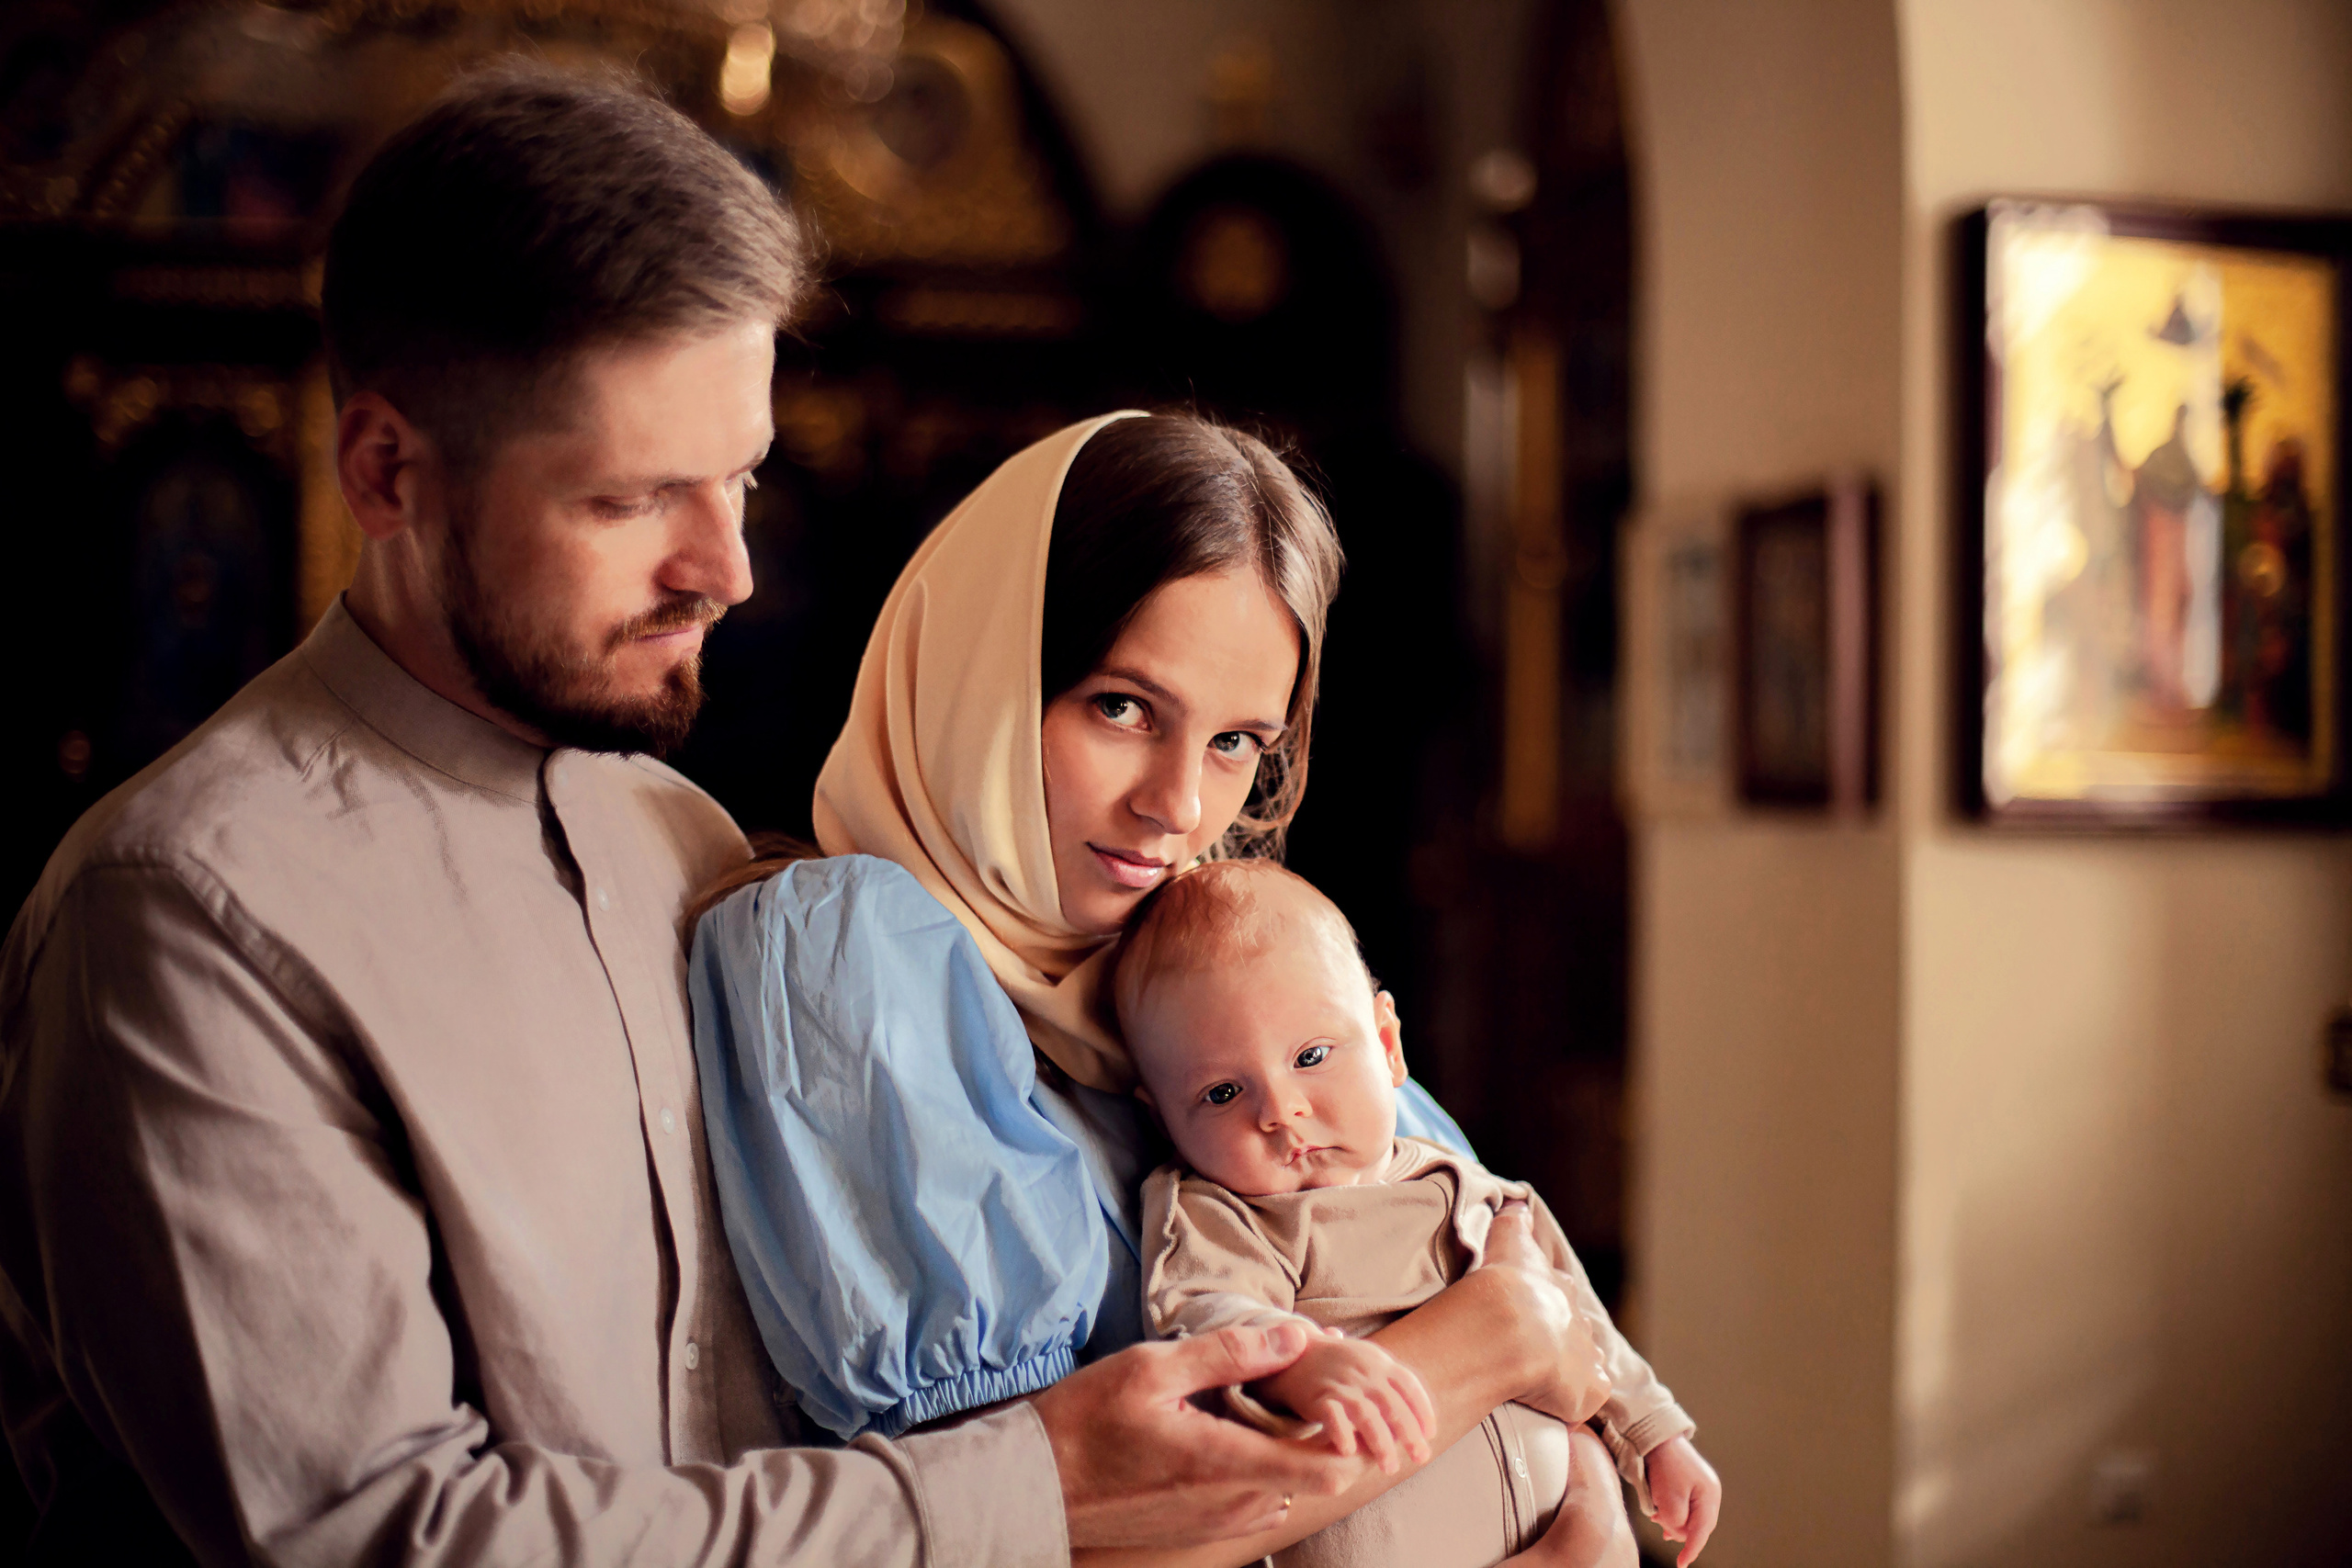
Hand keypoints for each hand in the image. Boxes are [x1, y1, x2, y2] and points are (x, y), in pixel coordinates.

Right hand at [1030, 1321, 1370, 1549]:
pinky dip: (1260, 1471)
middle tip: (1302, 1385)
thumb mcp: (1153, 1367)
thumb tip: (1297, 1337)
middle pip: (1313, 1477)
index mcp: (1226, 1462)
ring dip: (1288, 1452)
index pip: (1328, 1466)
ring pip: (1285, 1490)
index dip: (1353, 1434)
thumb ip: (1231, 1352)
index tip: (1342, 1396)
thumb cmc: (1086, 1420)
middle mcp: (1232, 1505)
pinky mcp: (1199, 1532)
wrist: (1035, 1484)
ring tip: (1263, 1404)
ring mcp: (1216, 1524)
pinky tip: (1229, 1435)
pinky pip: (1254, 1504)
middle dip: (1320, 1432)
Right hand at [1258, 1333, 1435, 1472]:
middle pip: (1392, 1404)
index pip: (1408, 1385)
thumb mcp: (1367, 1362)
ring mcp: (1340, 1382)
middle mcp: (1363, 1370)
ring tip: (1390, 1467)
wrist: (1292, 1351)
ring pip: (1366, 1415)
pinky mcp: (1317, 1395)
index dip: (1422, 1410)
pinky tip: (1349, 1452)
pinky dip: (1342, 1433)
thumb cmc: (1336, 1364)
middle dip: (1409, 1434)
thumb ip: (1390, 1386)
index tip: (1430, 1434)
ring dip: (1381, 1443)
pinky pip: (1333, 1416)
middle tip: (1421, 1458)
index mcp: (1378, 1361)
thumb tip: (1419, 1417)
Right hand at [1479, 1201, 1610, 1423]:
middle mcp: (1578, 1320)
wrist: (1507, 1326)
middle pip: (1574, 1330)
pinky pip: (1587, 1399)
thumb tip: (1519, 1202)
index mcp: (1559, 1287)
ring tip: (1542, 1383)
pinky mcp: (1588, 1390)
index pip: (1558, 1293)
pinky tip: (1555, 1407)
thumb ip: (1514, 1221)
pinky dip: (1574, 1403)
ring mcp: (1585, 1356)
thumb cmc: (1501, 1283)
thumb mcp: (1506, 1240)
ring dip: (1568, 1372)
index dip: (1545, 1302)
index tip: (1530, 1310)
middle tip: (1534, 1350)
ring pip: (1583, 1364)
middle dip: (1561, 1338)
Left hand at [1643, 1436, 1720, 1565]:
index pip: (1702, 1531)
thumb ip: (1676, 1522)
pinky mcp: (1689, 1482)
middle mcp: (1709, 1492)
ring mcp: (1700, 1486)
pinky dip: (1671, 1510)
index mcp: (1709, 1496)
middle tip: (1662, 1531)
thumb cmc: (1665, 1466)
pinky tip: (1658, 1510)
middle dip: (1679, 1530)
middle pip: (1696, 1525)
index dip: (1691, 1549)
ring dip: (1672, 1519)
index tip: (1681, 1564)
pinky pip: (1683, 1504)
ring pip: (1688, 1515)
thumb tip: (1676, 1532)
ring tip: (1657, 1517)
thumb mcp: (1670, 1499)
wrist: (1656, 1436)